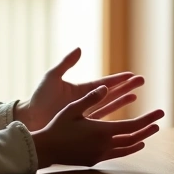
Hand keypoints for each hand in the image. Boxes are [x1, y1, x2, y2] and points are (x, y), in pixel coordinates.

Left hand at [15, 48, 144, 130]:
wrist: (30, 118)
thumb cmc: (39, 97)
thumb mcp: (52, 77)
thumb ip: (66, 63)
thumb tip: (80, 48)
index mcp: (81, 89)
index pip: (104, 83)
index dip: (118, 79)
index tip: (131, 75)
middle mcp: (86, 101)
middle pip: (111, 93)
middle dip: (126, 87)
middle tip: (142, 81)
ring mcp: (85, 113)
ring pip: (109, 106)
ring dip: (123, 100)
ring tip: (136, 95)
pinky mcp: (83, 125)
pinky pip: (102, 121)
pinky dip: (113, 118)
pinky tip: (123, 117)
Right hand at [31, 85, 165, 167]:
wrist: (45, 150)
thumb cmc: (57, 127)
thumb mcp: (73, 108)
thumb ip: (90, 98)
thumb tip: (105, 87)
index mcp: (101, 131)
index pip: (132, 126)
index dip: (148, 119)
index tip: (160, 112)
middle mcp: (104, 145)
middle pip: (133, 137)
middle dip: (147, 129)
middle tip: (159, 121)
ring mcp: (100, 154)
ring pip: (127, 148)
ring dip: (140, 139)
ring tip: (150, 132)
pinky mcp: (95, 160)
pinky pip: (118, 154)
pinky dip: (129, 148)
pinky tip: (135, 145)